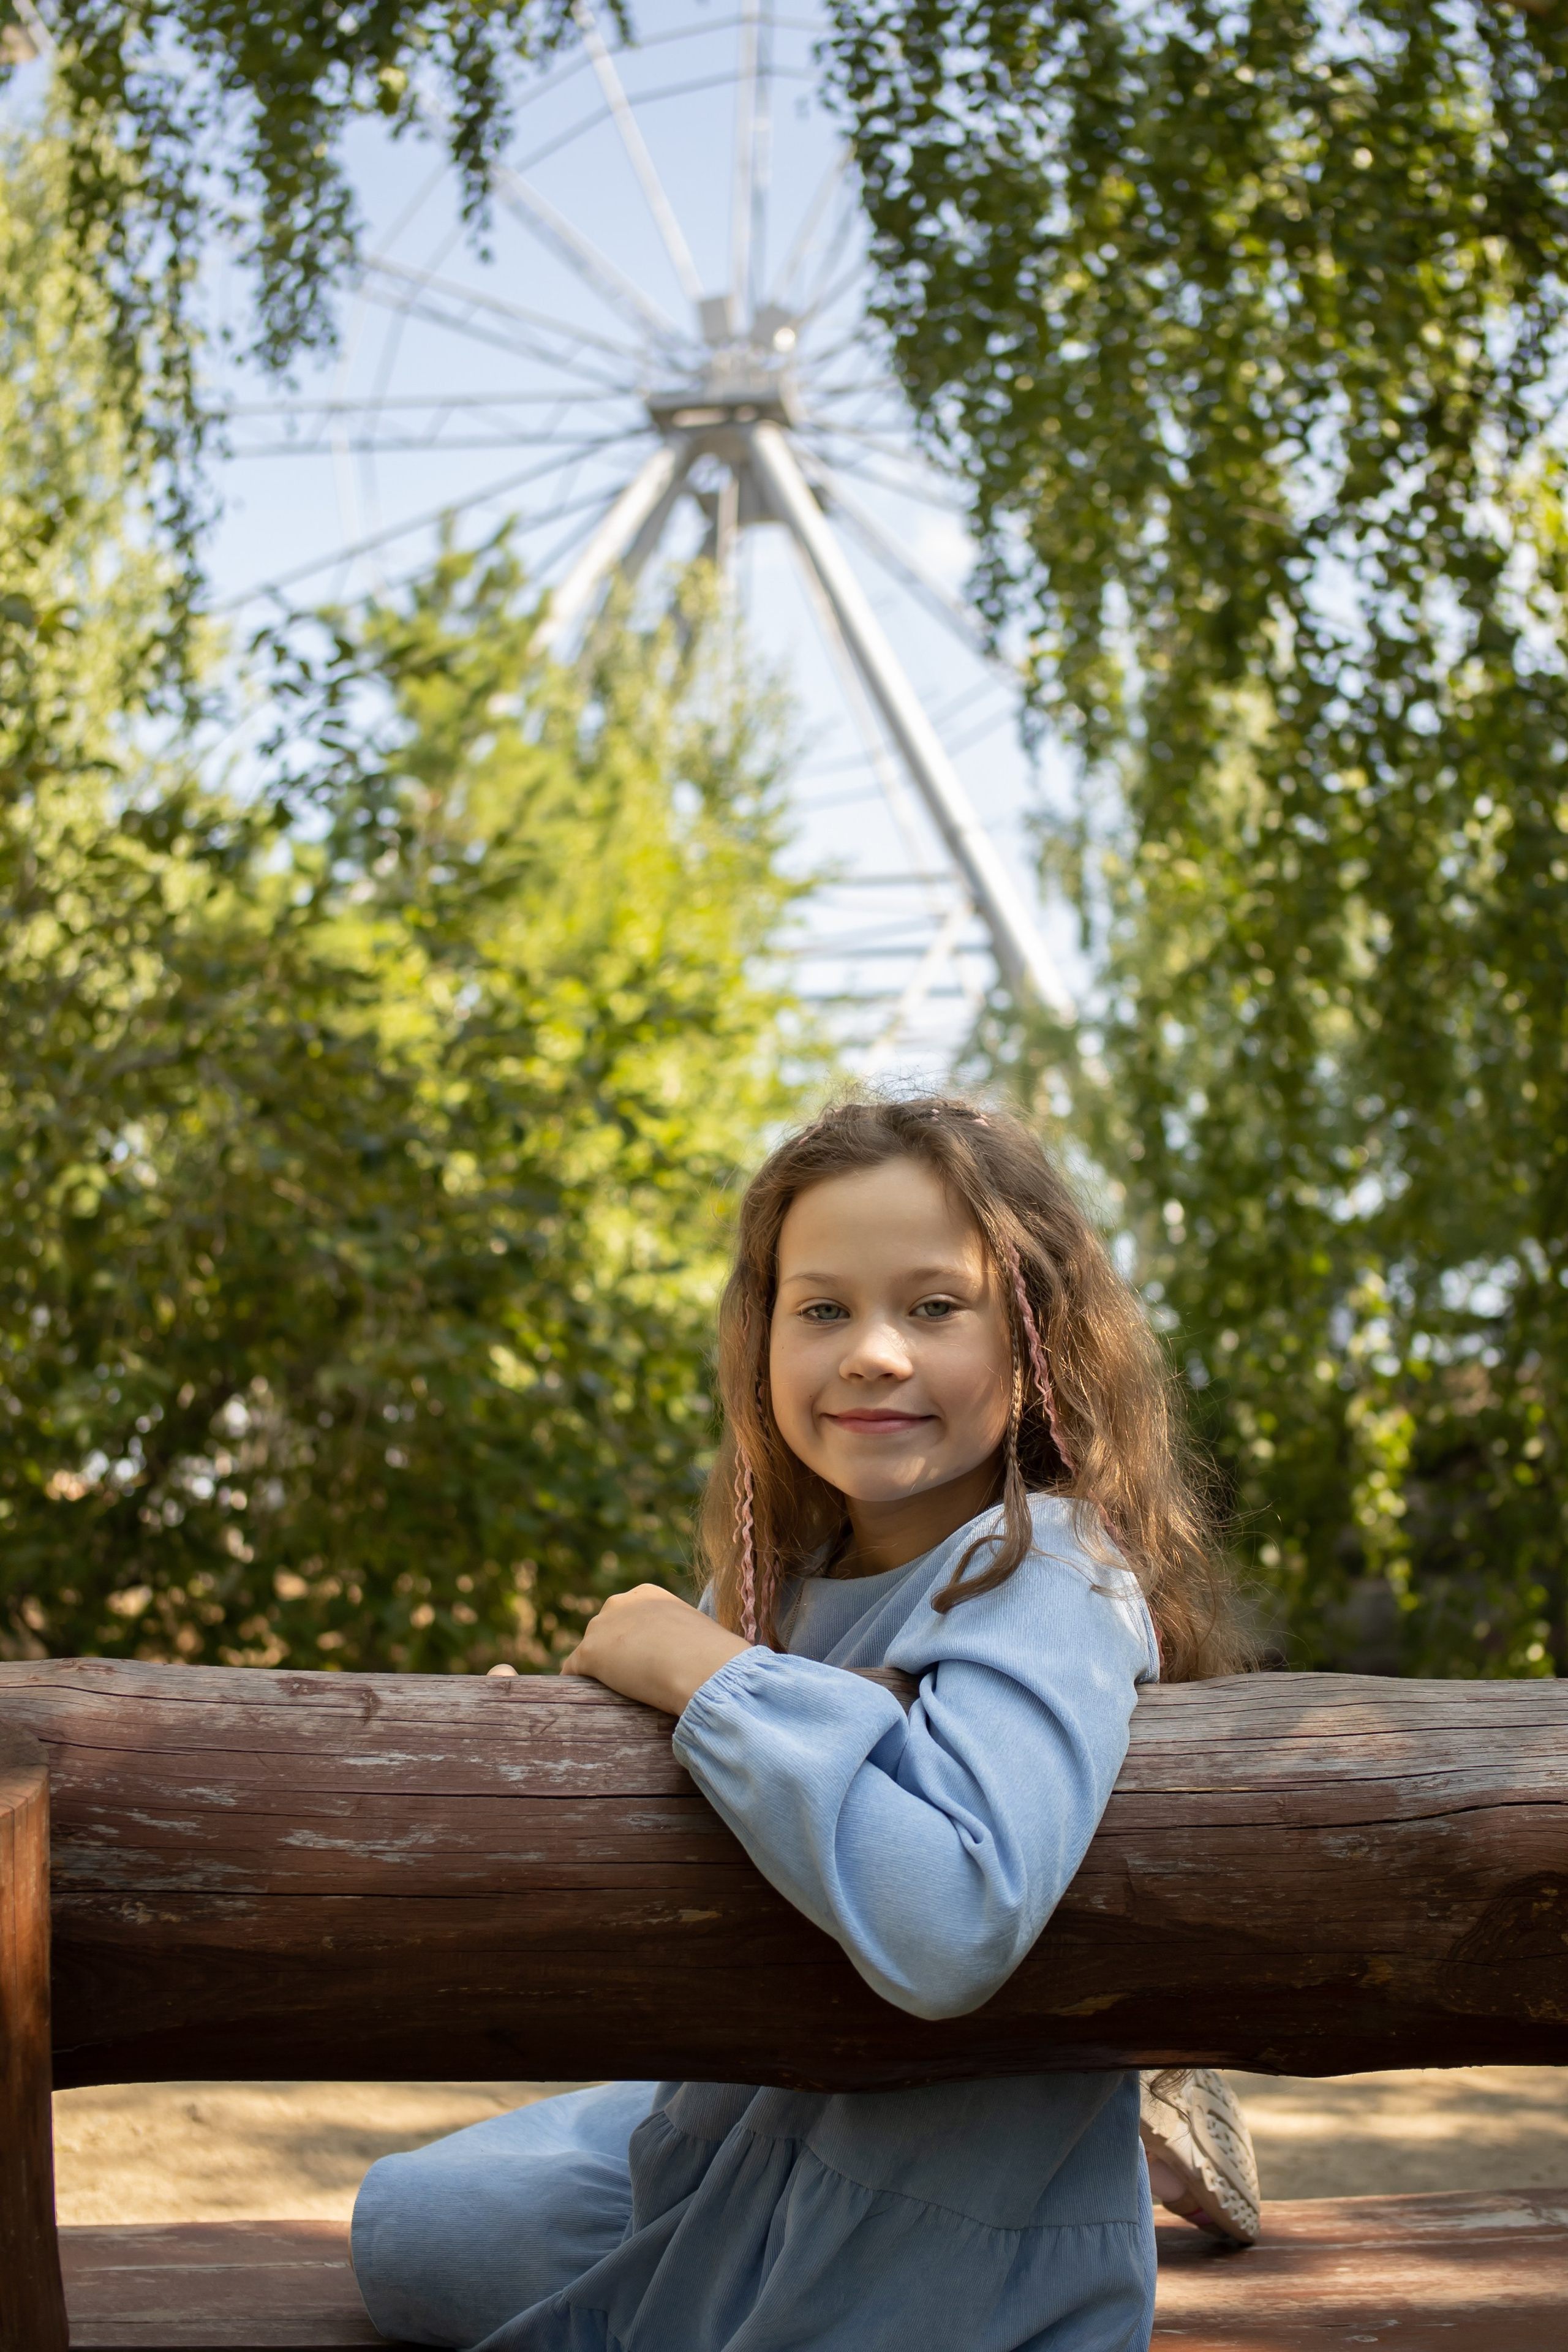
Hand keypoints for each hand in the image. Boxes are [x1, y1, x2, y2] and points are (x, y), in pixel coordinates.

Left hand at [560, 1584, 749, 1714]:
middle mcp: (619, 1602)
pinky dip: (575, 1685)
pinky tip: (581, 1700)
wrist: (702, 1668)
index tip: (643, 1661)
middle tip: (627, 1681)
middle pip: (605, 1630)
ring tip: (605, 1694)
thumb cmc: (713, 1655)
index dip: (635, 1641)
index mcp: (648, 1594)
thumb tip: (694, 1657)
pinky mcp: (588, 1653)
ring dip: (596, 1670)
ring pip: (589, 1651)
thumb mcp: (697, 1633)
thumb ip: (682, 1637)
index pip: (629, 1617)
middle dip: (613, 1651)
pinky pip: (572, 1672)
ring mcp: (600, 1627)